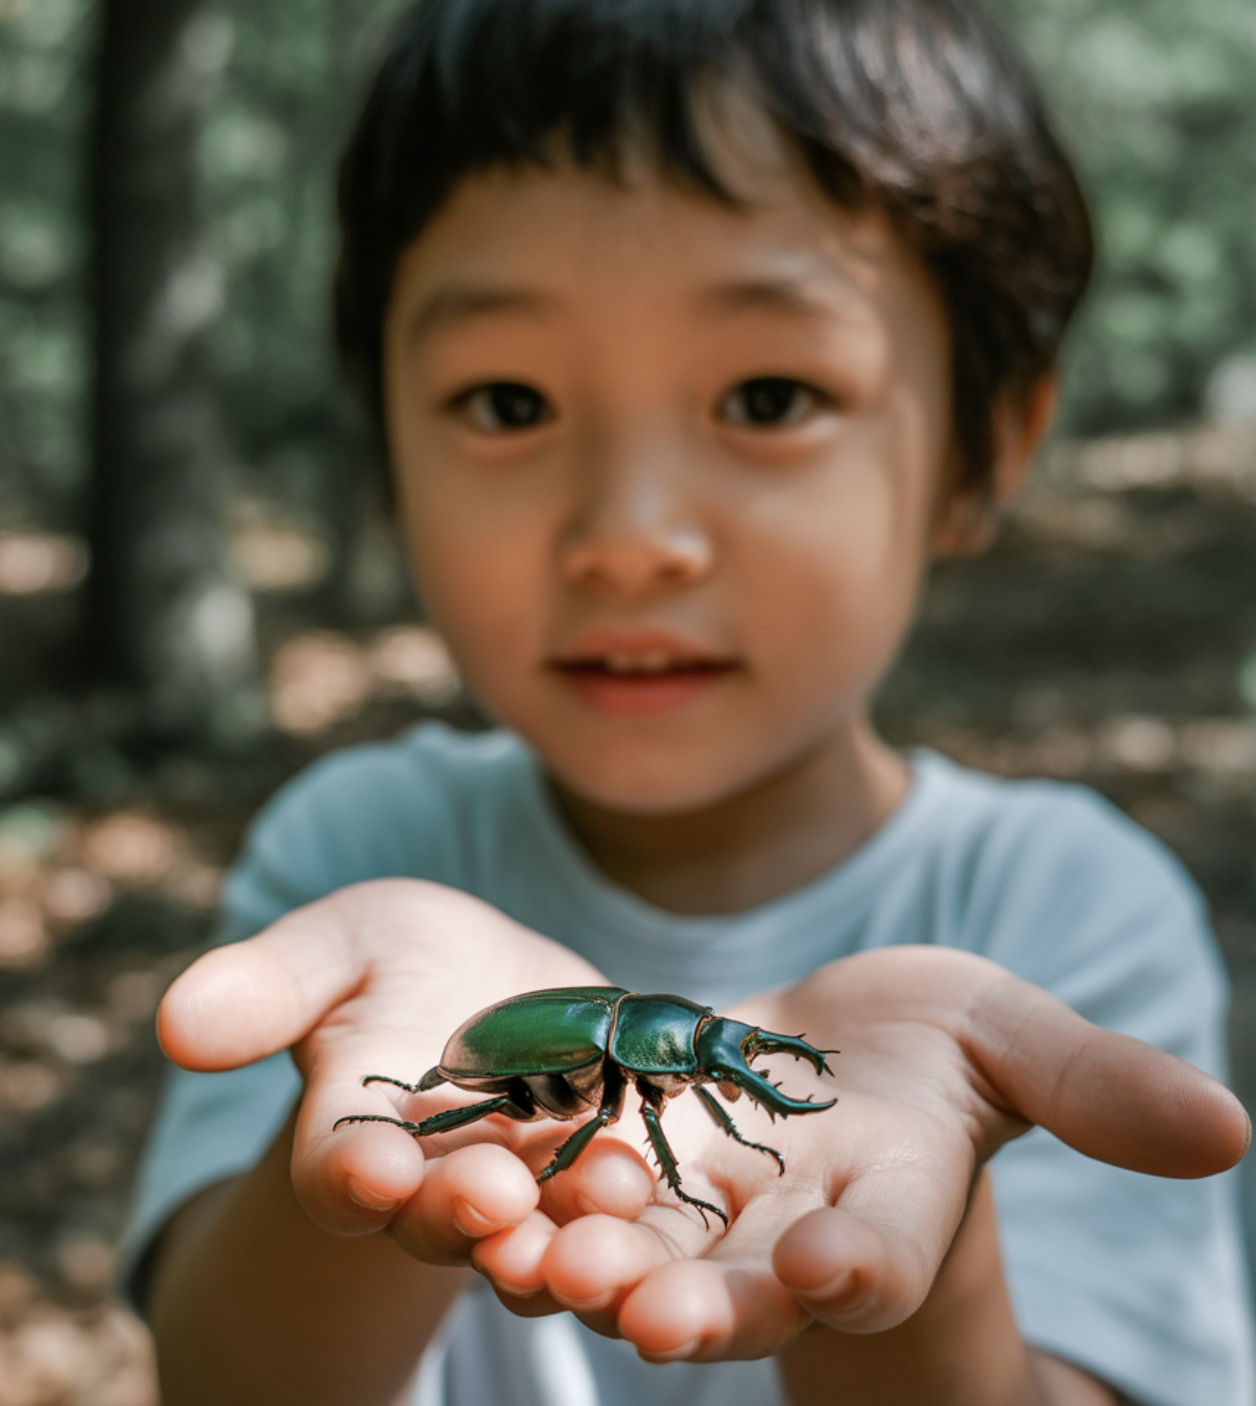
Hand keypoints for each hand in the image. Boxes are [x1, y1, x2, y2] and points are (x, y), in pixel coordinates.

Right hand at [157, 879, 656, 1265]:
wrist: (489, 982)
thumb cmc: (390, 959)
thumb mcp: (335, 947)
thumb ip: (266, 987)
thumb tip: (178, 1022)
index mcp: (349, 1135)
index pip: (336, 1169)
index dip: (346, 1172)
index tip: (366, 1166)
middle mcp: (431, 1184)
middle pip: (438, 1216)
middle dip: (462, 1209)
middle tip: (492, 1195)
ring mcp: (518, 1190)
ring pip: (533, 1230)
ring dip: (563, 1225)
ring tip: (603, 1193)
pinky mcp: (592, 1173)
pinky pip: (606, 1205)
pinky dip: (624, 1202)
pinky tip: (651, 1176)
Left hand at [468, 946, 1249, 1363]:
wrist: (827, 1043)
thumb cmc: (935, 1045)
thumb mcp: (1013, 1042)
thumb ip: (1094, 1087)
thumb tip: (1232, 1128)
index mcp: (885, 1201)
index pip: (883, 1250)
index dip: (865, 1266)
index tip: (830, 1272)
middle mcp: (780, 1223)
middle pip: (739, 1277)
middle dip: (698, 1300)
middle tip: (639, 1319)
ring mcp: (690, 1192)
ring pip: (636, 1240)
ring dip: (586, 1257)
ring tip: (533, 1258)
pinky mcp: (616, 1142)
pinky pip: (568, 1170)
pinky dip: (530, 1182)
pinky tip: (479, 1176)